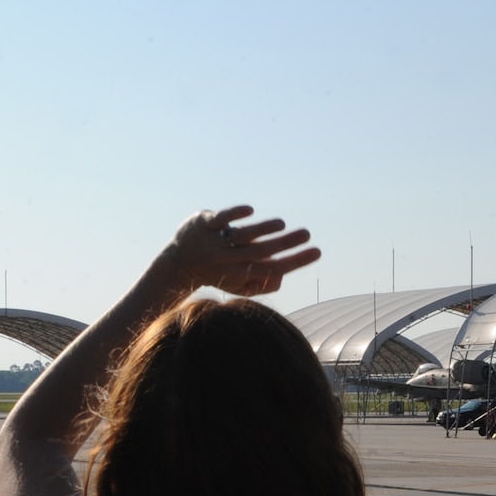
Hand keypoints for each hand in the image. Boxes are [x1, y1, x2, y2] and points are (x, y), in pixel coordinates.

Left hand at [150, 206, 319, 299]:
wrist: (179, 264)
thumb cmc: (217, 274)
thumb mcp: (239, 285)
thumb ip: (262, 283)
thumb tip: (282, 274)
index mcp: (241, 275)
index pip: (274, 269)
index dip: (296, 261)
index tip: (317, 252)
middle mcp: (229, 260)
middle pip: (261, 252)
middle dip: (286, 244)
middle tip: (307, 234)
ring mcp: (216, 241)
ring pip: (242, 236)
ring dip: (263, 230)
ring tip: (282, 225)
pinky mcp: (205, 223)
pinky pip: (220, 220)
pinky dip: (235, 215)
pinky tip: (251, 211)